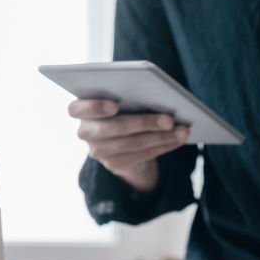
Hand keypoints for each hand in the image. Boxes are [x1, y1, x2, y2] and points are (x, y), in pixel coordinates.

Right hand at [68, 99, 188, 191]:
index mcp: (80, 110)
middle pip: (115, 128)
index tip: (115, 105)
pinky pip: (143, 155)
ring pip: (133, 144)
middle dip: (145, 123)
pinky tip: (179, 139)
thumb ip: (127, 94)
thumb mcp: (119, 99)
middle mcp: (85, 132)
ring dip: (162, 137)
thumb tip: (158, 95)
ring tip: (182, 130)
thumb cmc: (121, 108)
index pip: (76, 108)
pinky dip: (164, 145)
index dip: (95, 107)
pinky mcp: (115, 165)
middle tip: (169, 119)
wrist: (119, 140)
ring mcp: (99, 152)